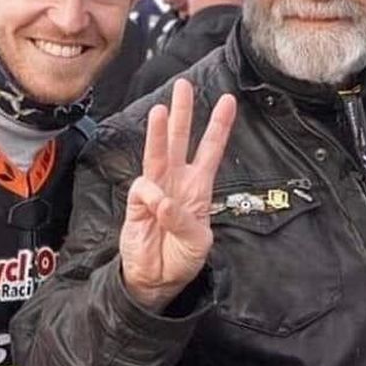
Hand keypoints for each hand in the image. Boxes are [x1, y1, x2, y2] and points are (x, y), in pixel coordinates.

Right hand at [119, 78, 236, 311]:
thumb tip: (162, 199)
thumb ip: (183, 219)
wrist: (157, 280)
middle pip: (180, 140)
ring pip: (158, 153)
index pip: (210, 151)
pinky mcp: (137, 203)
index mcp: (199, 188)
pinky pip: (144, 189)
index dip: (218, 127)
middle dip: (183, 113)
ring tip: (161, 109)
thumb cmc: (182, 258)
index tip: (228, 101)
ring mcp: (156, 190)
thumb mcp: (198, 242)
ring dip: (159, 132)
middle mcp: (177, 182)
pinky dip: (152, 196)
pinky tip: (155, 207)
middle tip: (183, 86)